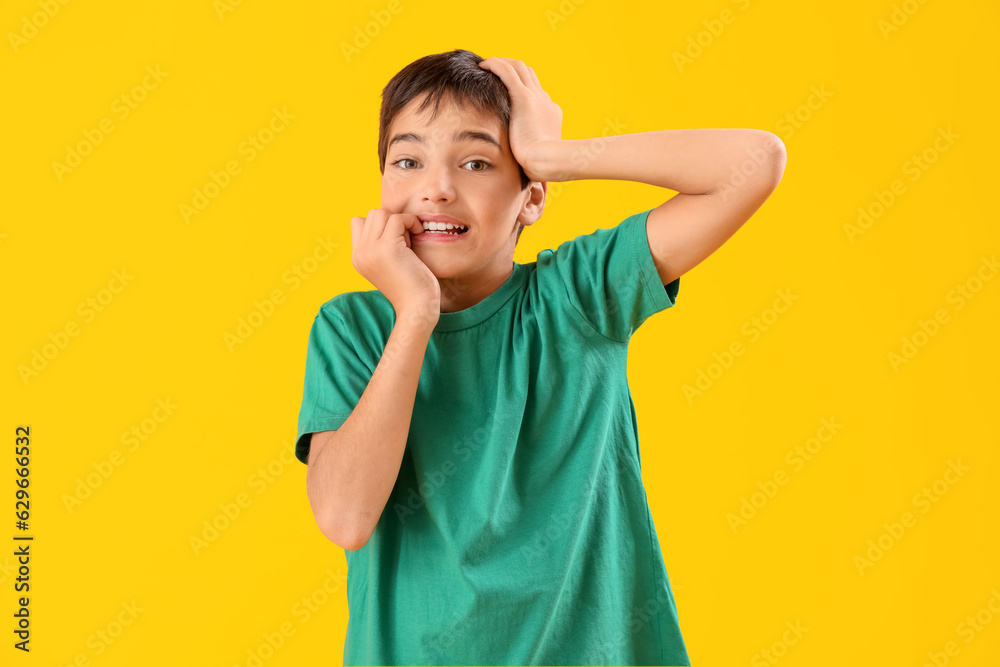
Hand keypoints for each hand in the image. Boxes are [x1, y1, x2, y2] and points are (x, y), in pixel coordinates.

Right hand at [349, 210, 440, 324]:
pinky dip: (411, 222)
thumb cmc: (411, 287)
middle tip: (406, 241)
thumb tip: (391, 219)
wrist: (417, 308)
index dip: (381, 225)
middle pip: (370, 215)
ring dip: (400, 221)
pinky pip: (397, 218)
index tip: (397, 240)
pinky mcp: (386, 248)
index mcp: (358, 258)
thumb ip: (382, 245)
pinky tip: (419, 234)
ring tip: (411, 240)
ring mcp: (370, 250)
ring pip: (380, 213)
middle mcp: (359, 254)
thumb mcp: (390, 264)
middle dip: (391, 221)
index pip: (358, 223)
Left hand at [478, 57, 562, 181]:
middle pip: (528, 74)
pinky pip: (507, 71)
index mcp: (549, 113)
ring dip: (502, 62)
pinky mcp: (524, 97)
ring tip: (485, 65)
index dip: (520, 86)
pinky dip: (495, 64)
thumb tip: (528, 171)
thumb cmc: (541, 167)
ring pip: (518, 67)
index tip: (504, 90)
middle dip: (510, 68)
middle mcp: (544, 100)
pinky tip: (483, 65)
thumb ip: (530, 155)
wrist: (548, 162)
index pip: (535, 91)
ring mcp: (535, 97)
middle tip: (492, 71)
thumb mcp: (537, 157)